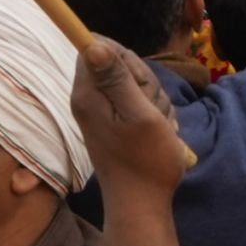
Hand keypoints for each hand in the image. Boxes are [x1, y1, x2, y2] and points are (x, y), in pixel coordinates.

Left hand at [70, 32, 194, 245]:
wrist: (143, 203)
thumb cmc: (145, 160)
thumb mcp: (139, 114)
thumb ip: (117, 78)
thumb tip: (92, 42)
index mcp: (88, 94)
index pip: (96, 47)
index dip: (125, 58)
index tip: (138, 83)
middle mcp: (89, 99)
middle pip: (119, 63)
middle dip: (144, 81)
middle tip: (150, 110)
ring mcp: (103, 111)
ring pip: (134, 83)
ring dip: (152, 100)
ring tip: (155, 126)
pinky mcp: (116, 121)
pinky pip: (139, 102)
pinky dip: (153, 114)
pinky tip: (157, 132)